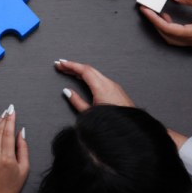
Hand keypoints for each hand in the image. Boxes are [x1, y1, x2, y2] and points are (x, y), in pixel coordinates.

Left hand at [0, 105, 28, 192]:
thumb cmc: (13, 186)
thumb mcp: (24, 168)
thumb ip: (22, 148)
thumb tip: (20, 132)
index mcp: (7, 158)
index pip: (8, 132)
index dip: (10, 119)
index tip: (12, 110)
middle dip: (4, 119)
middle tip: (8, 110)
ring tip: (2, 116)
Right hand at [56, 61, 188, 150]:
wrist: (131, 129)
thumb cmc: (112, 123)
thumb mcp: (90, 114)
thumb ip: (77, 101)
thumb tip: (68, 92)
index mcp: (101, 88)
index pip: (84, 70)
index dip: (71, 65)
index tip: (61, 63)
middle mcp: (109, 84)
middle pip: (89, 69)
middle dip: (73, 66)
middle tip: (61, 66)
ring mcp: (114, 86)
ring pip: (95, 73)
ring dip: (81, 71)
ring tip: (69, 71)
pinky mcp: (116, 90)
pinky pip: (101, 78)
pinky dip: (90, 76)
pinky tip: (84, 78)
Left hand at [141, 0, 191, 48]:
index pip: (167, 28)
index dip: (153, 19)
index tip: (145, 10)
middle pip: (166, 35)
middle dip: (154, 23)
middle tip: (146, 11)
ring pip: (172, 38)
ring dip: (162, 26)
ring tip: (156, 13)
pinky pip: (179, 37)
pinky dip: (170, 28)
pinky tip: (170, 18)